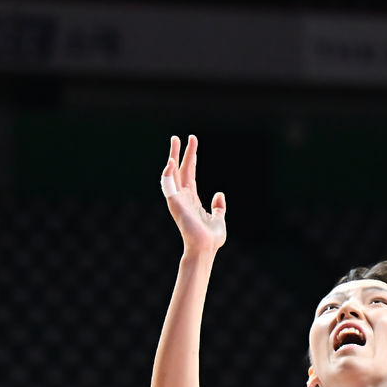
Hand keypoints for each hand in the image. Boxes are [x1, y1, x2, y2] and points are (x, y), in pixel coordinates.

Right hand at [160, 134, 226, 254]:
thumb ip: (218, 207)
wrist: (205, 249)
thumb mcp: (219, 219)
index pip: (191, 174)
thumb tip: (219, 194)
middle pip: (181, 169)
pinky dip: (167, 174)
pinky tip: (170, 162)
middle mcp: (184, 197)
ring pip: (173, 173)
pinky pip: (168, 186)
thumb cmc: (211, 239)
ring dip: (173, 157)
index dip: (192, 158)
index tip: (193, 144)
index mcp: (193, 199)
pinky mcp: (175, 204)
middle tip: (180, 136)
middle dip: (181, 152)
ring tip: (174, 140)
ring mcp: (178, 200)